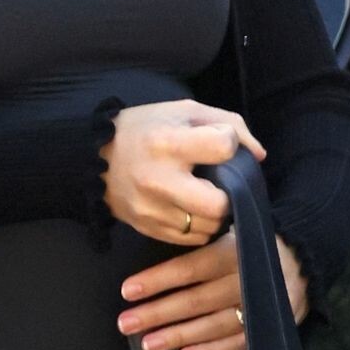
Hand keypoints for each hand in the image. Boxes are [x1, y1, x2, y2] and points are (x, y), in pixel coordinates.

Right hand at [99, 100, 266, 245]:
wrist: (91, 157)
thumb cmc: (145, 129)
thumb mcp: (183, 111)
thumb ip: (228, 124)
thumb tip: (257, 156)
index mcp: (167, 144)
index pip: (222, 148)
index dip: (228, 144)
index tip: (217, 143)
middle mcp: (158, 180)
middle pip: (218, 205)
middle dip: (227, 194)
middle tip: (219, 184)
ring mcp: (151, 210)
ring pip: (207, 226)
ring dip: (214, 212)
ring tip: (203, 194)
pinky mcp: (148, 229)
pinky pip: (192, 238)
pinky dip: (198, 225)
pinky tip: (189, 207)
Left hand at [116, 229, 310, 349]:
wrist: (306, 253)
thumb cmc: (254, 238)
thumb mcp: (233, 227)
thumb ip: (203, 240)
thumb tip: (159, 248)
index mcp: (239, 249)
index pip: (192, 267)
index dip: (159, 279)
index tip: (128, 290)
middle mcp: (252, 278)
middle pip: (199, 300)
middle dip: (159, 313)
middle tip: (126, 323)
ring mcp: (265, 306)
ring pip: (215, 324)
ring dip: (179, 336)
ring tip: (147, 344)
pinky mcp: (273, 326)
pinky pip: (238, 343)